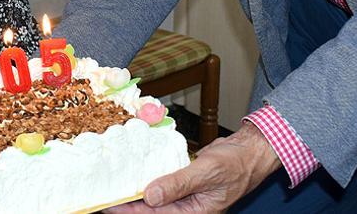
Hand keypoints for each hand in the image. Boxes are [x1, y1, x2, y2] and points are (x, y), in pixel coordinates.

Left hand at [110, 122, 281, 212]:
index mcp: (195, 212)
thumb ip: (179, 183)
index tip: (111, 204)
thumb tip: (151, 195)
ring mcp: (186, 195)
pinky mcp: (184, 181)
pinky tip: (136, 172)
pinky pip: (163, 182)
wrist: (250, 150)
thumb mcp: (207, 172)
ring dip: (138, 191)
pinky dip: (150, 178)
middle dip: (130, 203)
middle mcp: (188, 207)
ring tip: (115, 185)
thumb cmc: (237, 163)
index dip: (133, 210)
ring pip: (156, 196)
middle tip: (106, 196)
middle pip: (153, 209)